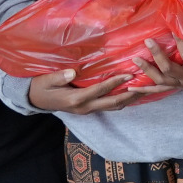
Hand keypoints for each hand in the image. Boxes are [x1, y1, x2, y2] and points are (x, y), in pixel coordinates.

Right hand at [25, 67, 140, 115]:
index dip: (115, 82)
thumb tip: (73, 73)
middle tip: (147, 84)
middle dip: (131, 95)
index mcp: (75, 99)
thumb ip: (59, 77)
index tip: (130, 73)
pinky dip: (122, 99)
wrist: (34, 100)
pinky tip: (132, 92)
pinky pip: (109, 106)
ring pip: (114, 107)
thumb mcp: (45, 80)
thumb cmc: (40, 87)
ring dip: (130, 98)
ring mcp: (88, 110)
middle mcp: (85, 107)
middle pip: (113, 103)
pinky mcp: (89, 108)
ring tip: (146, 88)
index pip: (100, 90)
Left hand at [134, 37, 182, 92]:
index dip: (180, 43)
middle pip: (168, 69)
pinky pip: (157, 90)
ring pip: (159, 80)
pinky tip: (130, 88)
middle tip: (148, 41)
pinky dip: (143, 90)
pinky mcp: (174, 87)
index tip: (173, 30)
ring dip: (147, 69)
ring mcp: (179, 84)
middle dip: (157, 55)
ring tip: (135, 59)